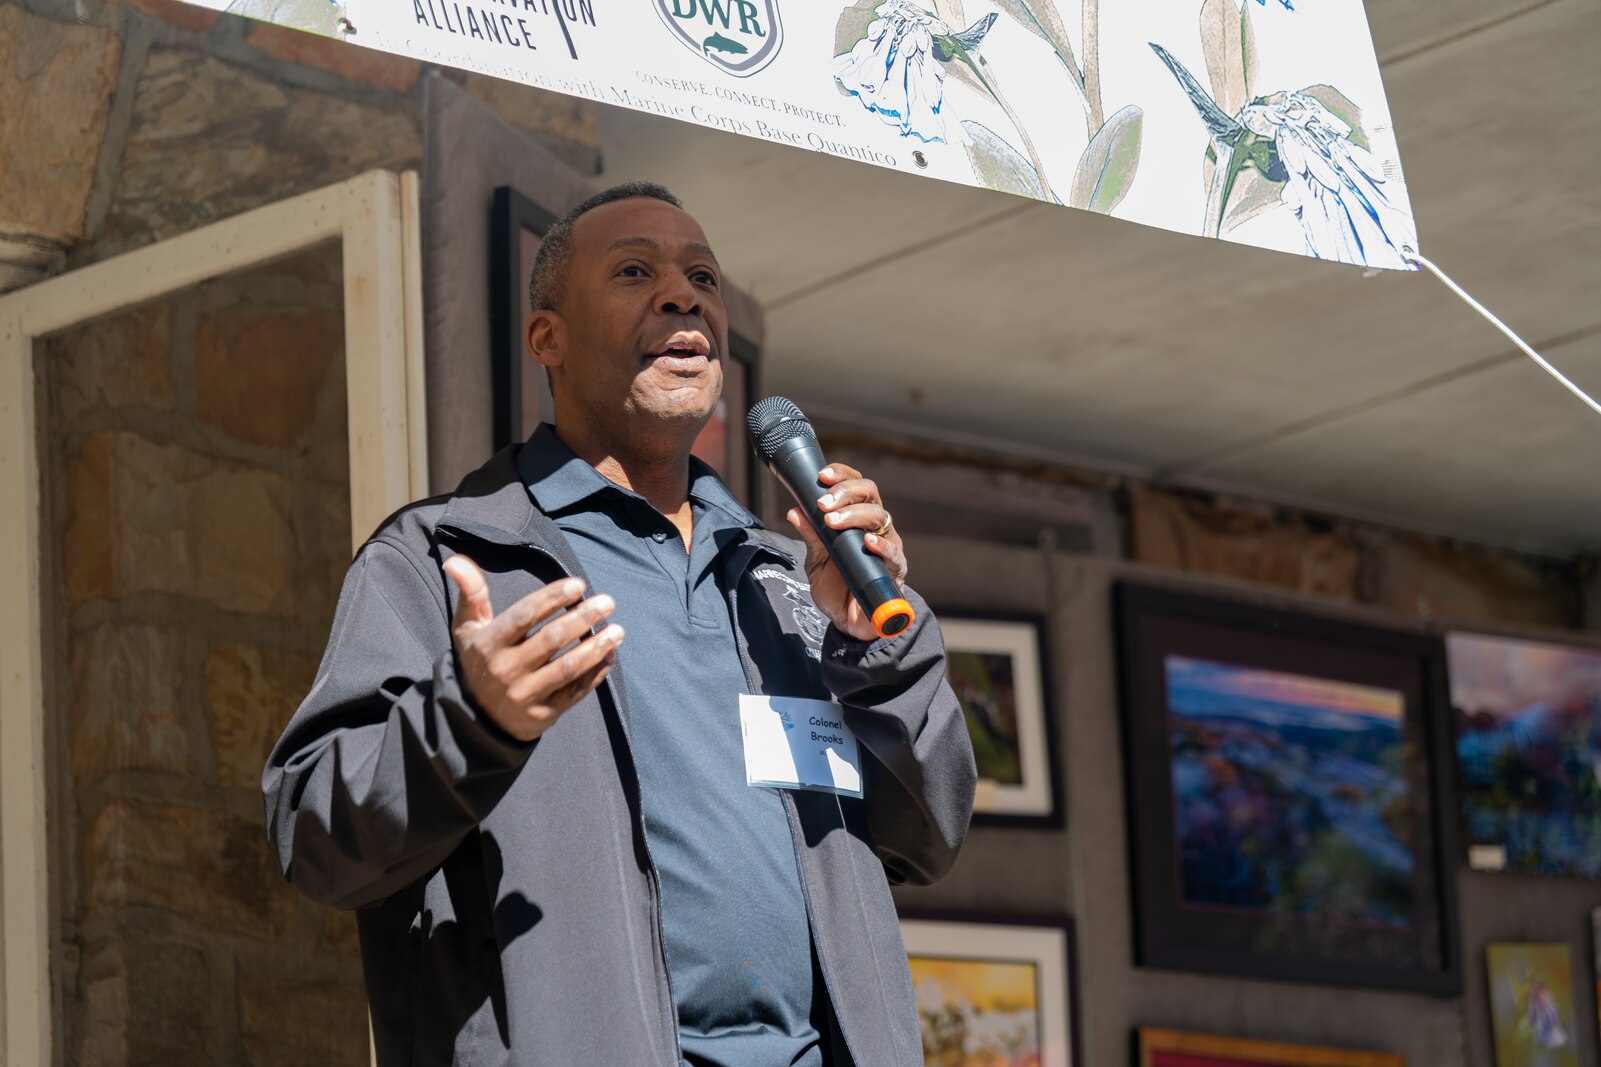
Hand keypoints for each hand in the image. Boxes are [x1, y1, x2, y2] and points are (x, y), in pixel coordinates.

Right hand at [443, 556, 623, 741]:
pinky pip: (575, 692)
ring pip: (567, 668)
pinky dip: (596, 673)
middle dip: (582, 618)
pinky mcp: (543, 715)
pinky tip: (610, 655)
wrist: (476, 718)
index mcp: (489, 644)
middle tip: (608, 602)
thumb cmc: (479, 660)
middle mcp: (506, 670)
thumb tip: (455, 561)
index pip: (524, 616)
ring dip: (596, 647)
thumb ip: (470, 593)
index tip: (579, 585)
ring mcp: (525, 695)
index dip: (552, 598)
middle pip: (551, 640)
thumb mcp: (468, 628)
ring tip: (618, 630)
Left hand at [785, 462, 908, 642]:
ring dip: (855, 515)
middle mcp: (875, 526)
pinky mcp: (895, 570)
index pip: (855, 486)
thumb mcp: (816, 561)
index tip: (822, 475)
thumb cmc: (836, 587)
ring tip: (833, 522)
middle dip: (845, 493)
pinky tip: (867, 542)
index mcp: (857, 518)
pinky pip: (893, 553)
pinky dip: (881, 545)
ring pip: (880, 517)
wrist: (849, 622)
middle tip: (823, 504)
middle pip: (870, 494)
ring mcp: (888, 546)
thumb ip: (810, 537)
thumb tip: (794, 511)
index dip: (842, 476)